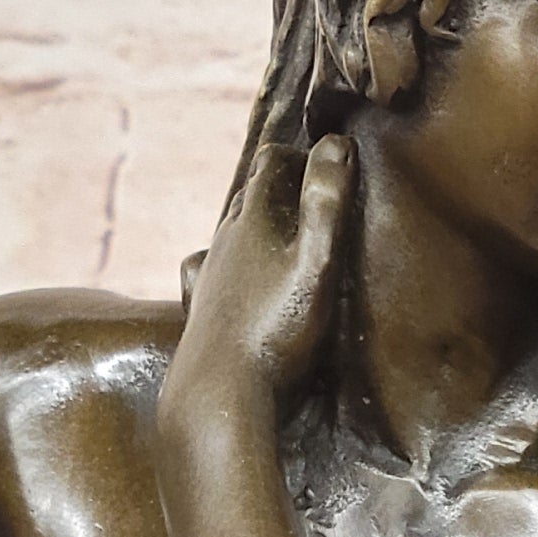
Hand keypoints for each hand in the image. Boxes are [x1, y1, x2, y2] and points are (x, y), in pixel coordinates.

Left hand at [169, 137, 352, 419]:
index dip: (301, 156)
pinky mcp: (200, 309)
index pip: (272, 161)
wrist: (219, 394)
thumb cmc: (276, 329)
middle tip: (320, 199)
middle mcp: (223, 239)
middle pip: (250, 192)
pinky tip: (233, 279)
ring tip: (287, 238)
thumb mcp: (317, 262)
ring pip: (228, 230)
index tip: (332, 167)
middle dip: (282, 186)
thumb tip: (336, 141)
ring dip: (257, 224)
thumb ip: (326, 203)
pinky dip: (225, 261)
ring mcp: (208, 274)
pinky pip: (207, 269)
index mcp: (252, 218)